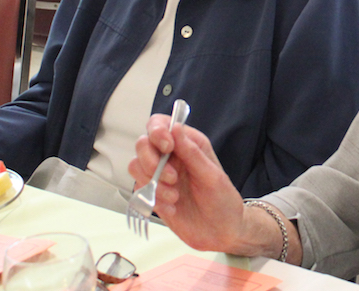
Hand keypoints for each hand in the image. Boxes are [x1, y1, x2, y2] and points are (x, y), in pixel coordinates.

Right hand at [129, 115, 247, 250]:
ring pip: (136, 166)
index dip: (158, 132)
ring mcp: (160, 176)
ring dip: (153, 182)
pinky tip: (172, 207)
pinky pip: (140, 190)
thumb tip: (176, 127)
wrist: (221, 233)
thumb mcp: (212, 176)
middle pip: (142, 144)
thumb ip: (192, 152)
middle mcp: (171, 157)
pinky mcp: (153, 195)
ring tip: (174, 196)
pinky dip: (153, 199)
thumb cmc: (222, 200)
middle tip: (172, 178)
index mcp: (188, 144)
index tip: (167, 147)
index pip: (160, 124)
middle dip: (151, 160)